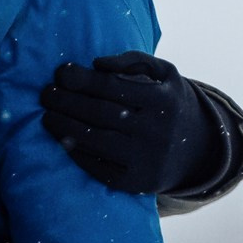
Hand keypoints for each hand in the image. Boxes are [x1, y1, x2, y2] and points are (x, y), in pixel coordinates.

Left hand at [40, 51, 219, 197]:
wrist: (196, 150)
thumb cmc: (168, 102)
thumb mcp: (164, 75)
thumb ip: (134, 60)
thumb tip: (97, 64)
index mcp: (164, 101)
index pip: (113, 86)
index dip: (82, 79)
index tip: (60, 73)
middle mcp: (157, 132)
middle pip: (100, 114)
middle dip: (66, 102)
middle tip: (46, 94)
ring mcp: (147, 160)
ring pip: (96, 141)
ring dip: (64, 127)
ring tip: (47, 116)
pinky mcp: (137, 183)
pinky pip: (99, 168)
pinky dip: (77, 153)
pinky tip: (62, 139)